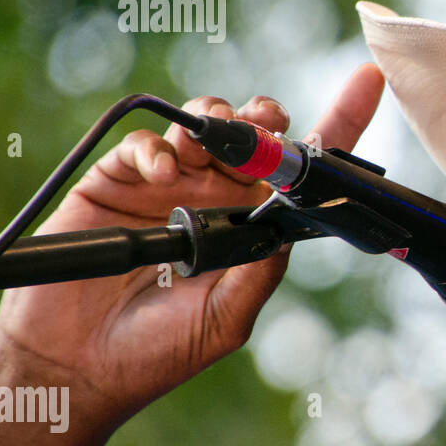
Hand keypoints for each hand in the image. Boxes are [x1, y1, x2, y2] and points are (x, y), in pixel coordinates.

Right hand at [0, 63, 386, 435]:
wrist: (77, 365)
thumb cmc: (158, 352)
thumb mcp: (226, 318)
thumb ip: (259, 271)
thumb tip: (288, 224)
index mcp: (253, 224)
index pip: (301, 168)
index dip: (339, 122)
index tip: (368, 80)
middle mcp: (217, 196)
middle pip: (256, 133)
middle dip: (266, 117)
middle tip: (263, 127)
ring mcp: (169, 185)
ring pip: (205, 125)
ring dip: (214, 126)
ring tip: (204, 155)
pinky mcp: (119, 182)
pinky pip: (145, 146)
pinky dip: (156, 150)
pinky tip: (162, 175)